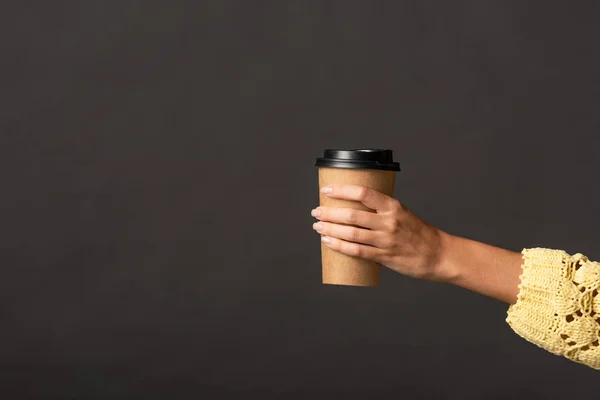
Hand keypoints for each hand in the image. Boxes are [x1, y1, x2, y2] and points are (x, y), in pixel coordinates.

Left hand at [311, 184, 450, 281]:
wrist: (438, 254)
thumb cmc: (418, 233)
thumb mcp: (401, 213)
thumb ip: (380, 210)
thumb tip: (351, 207)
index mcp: (393, 206)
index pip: (362, 193)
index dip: (341, 190)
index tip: (326, 190)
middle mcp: (389, 221)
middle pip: (352, 215)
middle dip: (329, 212)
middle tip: (316, 211)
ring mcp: (386, 240)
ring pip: (351, 233)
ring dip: (330, 229)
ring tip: (318, 226)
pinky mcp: (384, 256)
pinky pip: (357, 251)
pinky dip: (339, 246)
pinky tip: (328, 242)